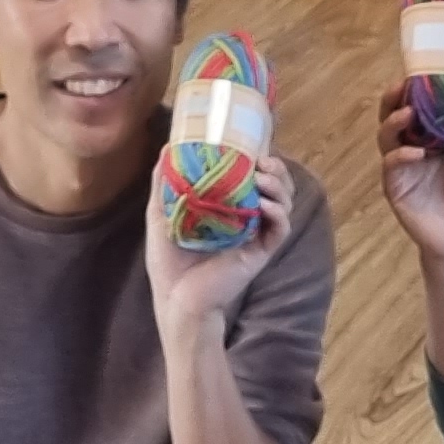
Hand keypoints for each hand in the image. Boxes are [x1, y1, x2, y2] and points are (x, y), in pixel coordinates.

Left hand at [147, 159, 300, 326]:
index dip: (257, 159)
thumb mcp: (160, 214)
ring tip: (264, 178)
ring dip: (279, 187)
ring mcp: (255, 236)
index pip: (252, 177)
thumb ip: (164, 184)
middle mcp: (245, 219)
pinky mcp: (261, 252)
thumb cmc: (168, 262)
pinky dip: (278, 213)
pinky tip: (265, 204)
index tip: (249, 145)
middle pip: (275, 187)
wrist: (176, 297)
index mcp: (226, 208)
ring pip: (283, 204)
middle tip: (263, 160)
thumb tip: (166, 149)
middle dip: (276, 169)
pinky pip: (280, 229)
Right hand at [373, 83, 443, 265]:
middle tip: (401, 85)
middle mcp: (411, 146)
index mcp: (430, 137)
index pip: (416, 104)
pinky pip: (391, 166)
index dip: (414, 88)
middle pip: (392, 115)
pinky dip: (401, 155)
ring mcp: (401, 167)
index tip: (421, 70)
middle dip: (393, 98)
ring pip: (385, 137)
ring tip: (408, 113)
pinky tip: (416, 152)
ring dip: (394, 121)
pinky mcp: (395, 187)